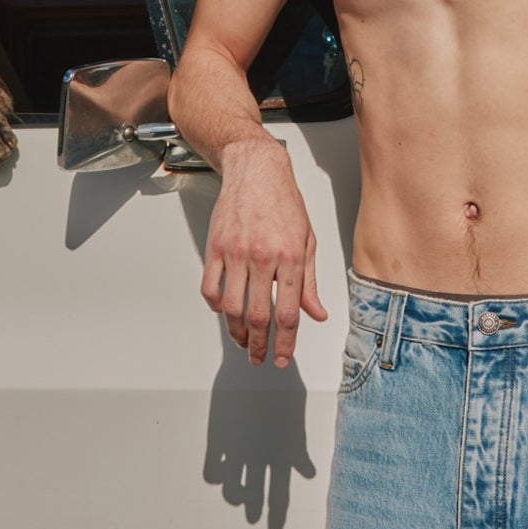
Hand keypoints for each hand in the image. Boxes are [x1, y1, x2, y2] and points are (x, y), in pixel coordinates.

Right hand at [201, 139, 327, 366]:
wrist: (256, 170)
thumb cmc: (284, 202)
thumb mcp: (307, 240)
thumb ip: (309, 282)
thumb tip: (317, 314)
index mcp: (290, 256)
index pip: (289, 312)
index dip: (286, 342)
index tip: (283, 358)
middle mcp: (263, 256)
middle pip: (258, 316)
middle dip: (259, 345)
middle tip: (259, 357)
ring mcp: (235, 252)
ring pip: (232, 308)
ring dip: (236, 332)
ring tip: (243, 341)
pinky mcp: (215, 247)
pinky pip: (210, 288)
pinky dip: (216, 306)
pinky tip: (225, 312)